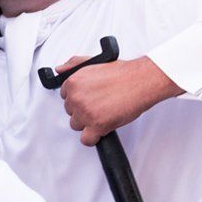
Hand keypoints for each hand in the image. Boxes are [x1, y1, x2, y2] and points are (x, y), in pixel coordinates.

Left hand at [57, 56, 183, 145]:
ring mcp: (85, 112)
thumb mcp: (93, 62)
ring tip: (102, 115)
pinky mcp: (97, 125)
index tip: (87, 99)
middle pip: (70, 112)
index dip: (78, 99)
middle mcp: (76, 98)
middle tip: (98, 106)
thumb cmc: (122, 74)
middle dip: (83, 110)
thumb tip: (59, 70)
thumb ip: (73, 64)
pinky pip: (86, 140)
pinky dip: (92, 139)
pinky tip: (99, 132)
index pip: (65, 97)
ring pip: (76, 125)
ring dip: (88, 123)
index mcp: (73, 82)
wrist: (141, 81)